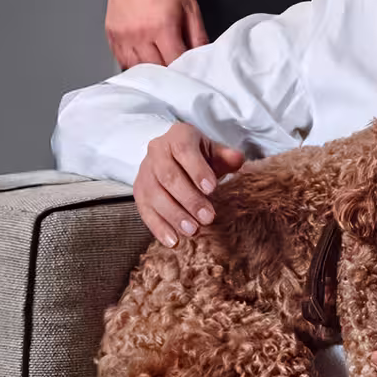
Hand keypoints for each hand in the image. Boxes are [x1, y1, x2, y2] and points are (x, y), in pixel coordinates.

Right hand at [106, 0, 205, 69]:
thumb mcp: (190, 6)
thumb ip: (198, 34)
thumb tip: (203, 55)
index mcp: (162, 27)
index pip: (175, 61)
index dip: (185, 70)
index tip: (191, 73)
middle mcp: (140, 34)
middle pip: (155, 68)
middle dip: (169, 73)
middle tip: (178, 73)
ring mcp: (123, 35)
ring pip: (136, 68)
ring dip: (150, 71)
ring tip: (161, 69)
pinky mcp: (111, 34)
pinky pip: (120, 59)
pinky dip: (132, 64)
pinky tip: (143, 61)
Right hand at [133, 121, 243, 245]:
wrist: (176, 155)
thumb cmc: (200, 154)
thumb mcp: (215, 151)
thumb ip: (226, 156)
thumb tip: (237, 159)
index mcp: (178, 136)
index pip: (184, 150)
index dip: (197, 170)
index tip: (212, 189)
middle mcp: (156, 151)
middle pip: (169, 177)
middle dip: (189, 199)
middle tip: (208, 218)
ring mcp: (144, 172)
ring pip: (155, 195)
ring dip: (174, 216)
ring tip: (193, 231)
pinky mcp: (138, 191)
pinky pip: (145, 210)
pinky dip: (158, 227)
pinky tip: (173, 240)